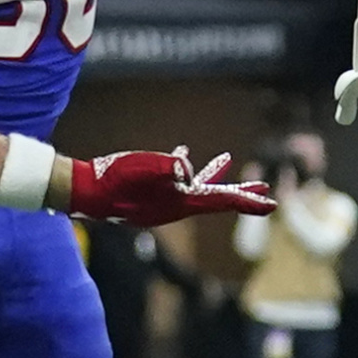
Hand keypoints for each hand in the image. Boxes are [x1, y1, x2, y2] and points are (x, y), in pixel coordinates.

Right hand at [65, 148, 273, 227]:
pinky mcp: (151, 193)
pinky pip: (176, 180)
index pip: (222, 201)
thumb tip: (187, 166)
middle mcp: (176, 205)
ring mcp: (163, 201)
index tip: (272, 203)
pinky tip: (184, 152)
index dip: (248, 200)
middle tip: (265, 190)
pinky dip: (185, 168)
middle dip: (241, 193)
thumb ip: (167, 167)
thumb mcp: (142, 168)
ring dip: (214, 177)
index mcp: (181, 202)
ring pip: (198, 189)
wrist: (84, 190)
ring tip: (228, 160)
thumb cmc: (113, 179)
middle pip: (217, 198)